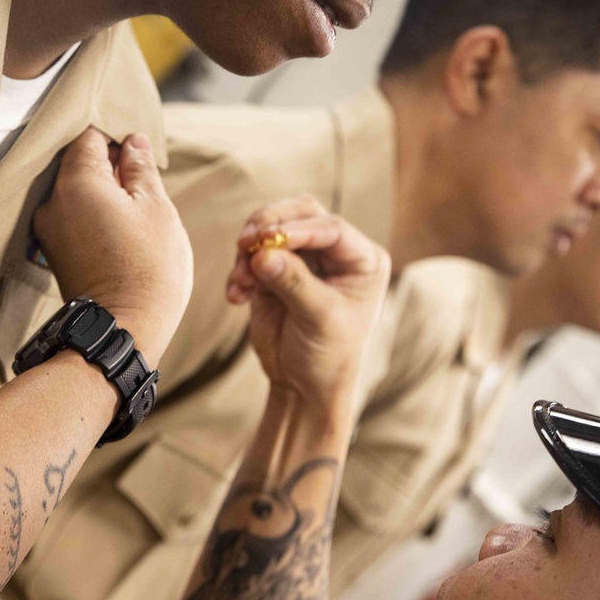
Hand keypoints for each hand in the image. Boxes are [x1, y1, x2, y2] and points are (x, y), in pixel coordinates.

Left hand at [34, 129, 191, 368]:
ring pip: (74, 191)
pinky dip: (92, 215)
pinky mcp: (53, 252)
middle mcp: (52, 201)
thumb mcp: (156, 207)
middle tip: (141, 182)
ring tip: (133, 210)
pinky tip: (119, 231)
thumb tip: (133, 142)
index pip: (88, 135)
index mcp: (76, 181)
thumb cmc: (149, 267)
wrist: (124, 330)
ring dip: (102, 192)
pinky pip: (71, 217)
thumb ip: (141, 168)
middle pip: (77, 162)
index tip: (138, 150)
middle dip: (108, 164)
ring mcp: (48, 229)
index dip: (116, 135)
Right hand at [226, 196, 389, 414]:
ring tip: (241, 282)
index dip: (300, 229)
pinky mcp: (276, 269)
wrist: (303, 385)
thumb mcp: (319, 319)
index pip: (331, 228)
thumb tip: (262, 254)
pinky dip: (240, 269)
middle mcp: (335, 252)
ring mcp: (304, 258)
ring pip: (273, 227)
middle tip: (245, 242)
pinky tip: (236, 296)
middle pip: (301, 213)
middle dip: (270, 225)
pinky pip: (253, 253)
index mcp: (362, 260)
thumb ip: (294, 283)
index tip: (269, 239)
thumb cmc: (328, 355)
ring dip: (250, 249)